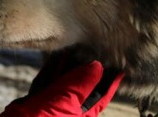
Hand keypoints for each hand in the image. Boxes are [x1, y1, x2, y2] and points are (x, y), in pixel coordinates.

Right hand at [0, 53, 123, 116]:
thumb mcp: (68, 100)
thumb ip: (81, 82)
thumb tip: (96, 67)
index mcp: (82, 115)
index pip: (101, 96)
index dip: (110, 81)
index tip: (119, 67)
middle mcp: (70, 109)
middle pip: (82, 85)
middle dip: (87, 68)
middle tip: (95, 48)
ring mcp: (53, 104)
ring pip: (64, 81)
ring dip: (69, 64)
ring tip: (76, 47)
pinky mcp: (38, 99)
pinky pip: (48, 80)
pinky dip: (52, 67)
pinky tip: (57, 54)